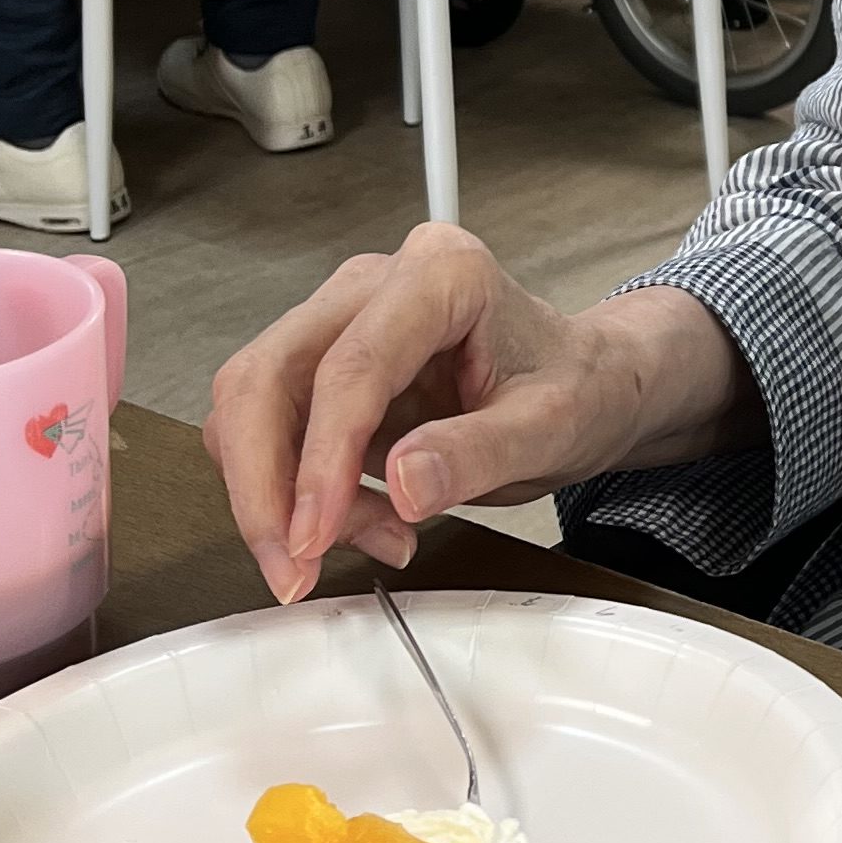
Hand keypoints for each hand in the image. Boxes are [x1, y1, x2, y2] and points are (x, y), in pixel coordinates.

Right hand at [204, 227, 758, 604]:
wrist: (589, 383)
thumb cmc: (577, 388)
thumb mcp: (551, 430)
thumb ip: (477, 453)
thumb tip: (403, 482)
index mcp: (442, 275)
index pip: (350, 365)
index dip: (321, 459)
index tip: (313, 536)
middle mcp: (375, 284)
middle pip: (267, 375)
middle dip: (266, 483)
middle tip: (293, 567)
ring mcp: (341, 320)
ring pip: (251, 403)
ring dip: (279, 492)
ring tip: (371, 538)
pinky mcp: (324, 365)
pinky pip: (273, 430)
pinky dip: (297, 491)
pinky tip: (363, 520)